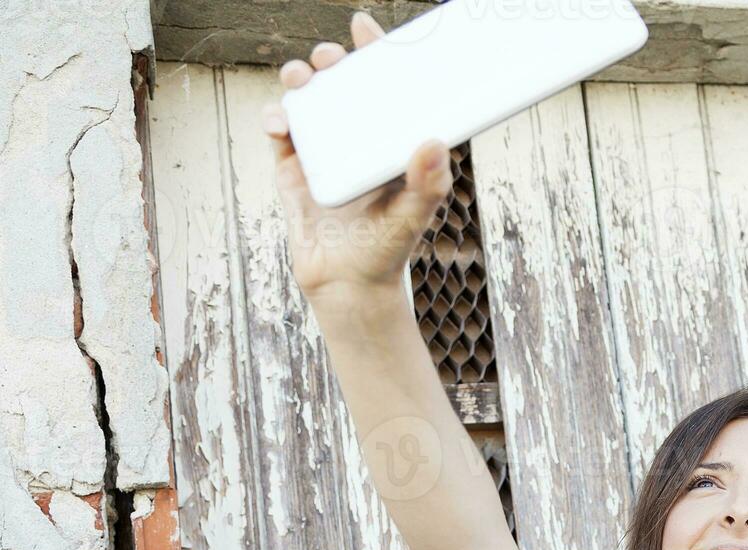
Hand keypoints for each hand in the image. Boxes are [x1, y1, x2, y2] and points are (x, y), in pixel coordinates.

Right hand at [260, 10, 452, 300]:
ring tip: (302, 79)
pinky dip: (275, 119)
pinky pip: (280, 134)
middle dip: (331, 61)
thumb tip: (436, 142)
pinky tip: (280, 122)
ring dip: (299, 81)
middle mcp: (355, 140)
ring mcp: (322, 152)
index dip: (374, 52)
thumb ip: (428, 183)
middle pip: (340, 85)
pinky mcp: (292, 170)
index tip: (365, 28)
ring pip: (306, 101)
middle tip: (330, 59)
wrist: (348, 287)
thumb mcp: (413, 215)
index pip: (384, 87)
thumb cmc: (387, 250)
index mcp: (387, 142)